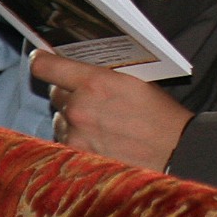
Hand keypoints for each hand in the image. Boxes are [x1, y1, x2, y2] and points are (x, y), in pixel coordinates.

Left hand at [33, 50, 192, 167]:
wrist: (175, 151)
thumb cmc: (159, 114)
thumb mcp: (134, 81)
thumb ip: (102, 74)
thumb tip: (78, 67)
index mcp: (94, 82)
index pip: (46, 66)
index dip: (41, 61)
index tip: (42, 59)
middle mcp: (79, 108)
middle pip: (55, 93)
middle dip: (69, 93)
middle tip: (89, 97)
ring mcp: (75, 135)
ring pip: (59, 119)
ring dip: (71, 118)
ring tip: (97, 123)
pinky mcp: (78, 157)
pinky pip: (65, 141)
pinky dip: (76, 138)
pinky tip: (97, 139)